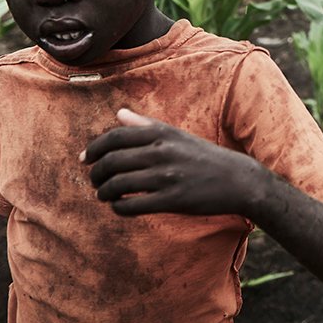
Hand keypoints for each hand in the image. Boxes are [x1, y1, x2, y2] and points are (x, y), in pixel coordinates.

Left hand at [82, 108, 269, 217]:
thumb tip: (119, 114)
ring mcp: (166, 177)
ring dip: (104, 192)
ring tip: (103, 195)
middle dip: (96, 173)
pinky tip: (119, 207)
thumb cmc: (203, 157)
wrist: (237, 180)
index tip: (85, 159)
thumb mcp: (176, 135)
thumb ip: (145, 125)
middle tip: (94, 180)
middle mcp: (161, 152)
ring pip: (118, 184)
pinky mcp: (171, 200)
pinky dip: (119, 208)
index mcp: (161, 133)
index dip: (94, 148)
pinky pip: (132, 206)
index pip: (115, 137)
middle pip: (112, 161)